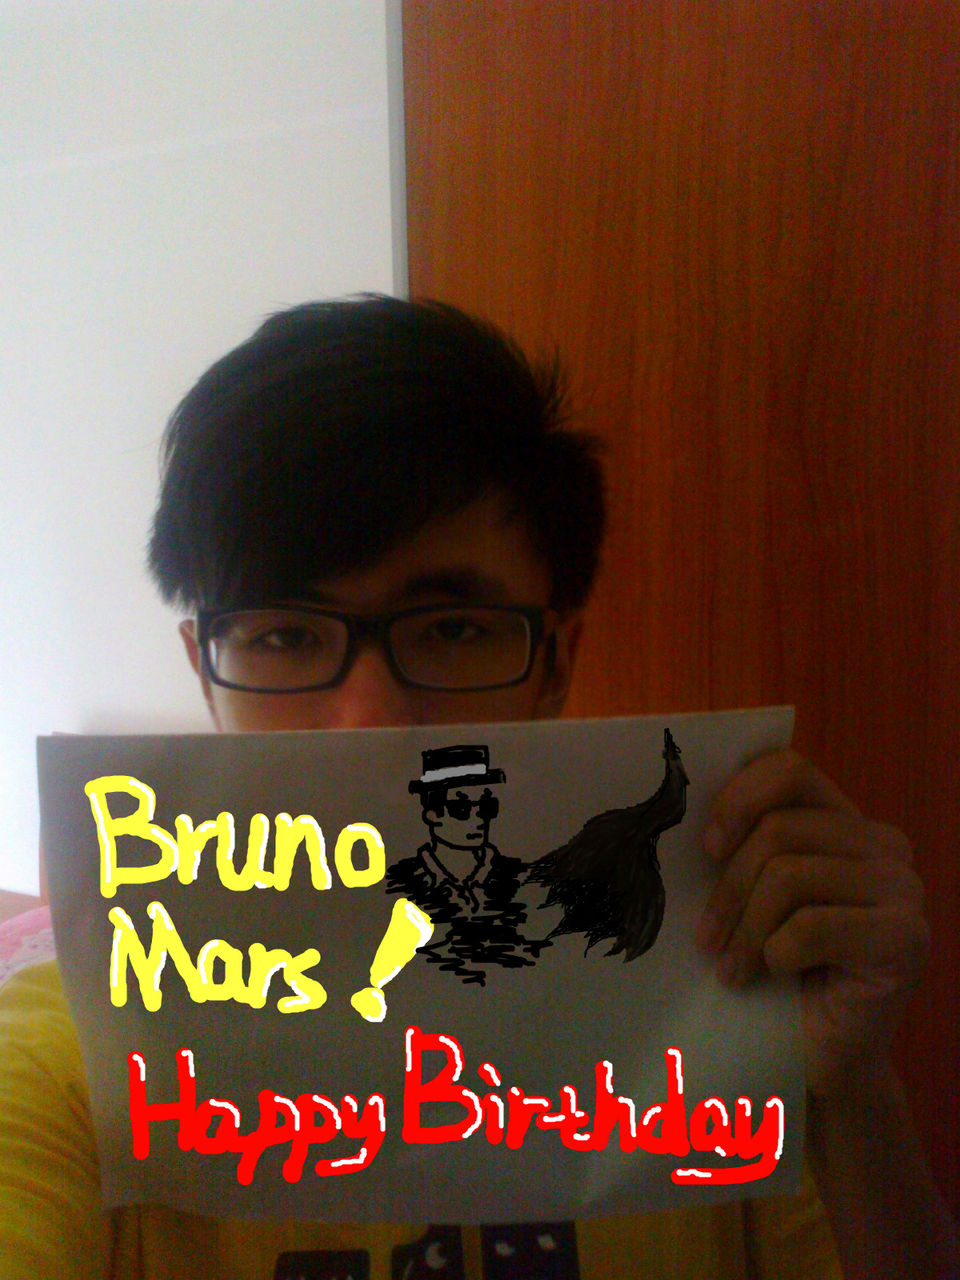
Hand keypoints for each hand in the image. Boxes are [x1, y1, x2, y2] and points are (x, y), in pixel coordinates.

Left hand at [696, 750, 928, 1098]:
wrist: (823, 1057)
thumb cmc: (781, 969)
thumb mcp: (757, 894)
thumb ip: (744, 845)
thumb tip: (681, 804)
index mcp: (849, 822)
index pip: (790, 770)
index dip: (739, 799)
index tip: (706, 847)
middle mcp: (886, 846)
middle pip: (780, 829)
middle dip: (729, 888)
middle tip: (706, 938)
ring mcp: (904, 890)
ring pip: (790, 876)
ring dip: (746, 930)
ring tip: (730, 968)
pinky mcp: (906, 939)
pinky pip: (812, 927)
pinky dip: (777, 955)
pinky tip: (775, 977)